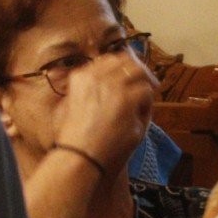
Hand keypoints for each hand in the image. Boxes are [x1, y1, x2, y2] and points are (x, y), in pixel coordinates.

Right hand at [55, 52, 156, 170]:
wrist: (79, 158)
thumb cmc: (72, 140)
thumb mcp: (68, 108)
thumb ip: (84, 91)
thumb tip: (103, 82)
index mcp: (81, 76)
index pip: (110, 60)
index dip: (123, 68)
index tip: (130, 77)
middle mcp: (97, 76)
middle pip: (127, 62)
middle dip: (139, 71)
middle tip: (149, 83)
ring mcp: (113, 86)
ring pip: (139, 74)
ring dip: (144, 87)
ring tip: (145, 102)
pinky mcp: (127, 100)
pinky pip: (146, 93)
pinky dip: (146, 104)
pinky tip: (140, 116)